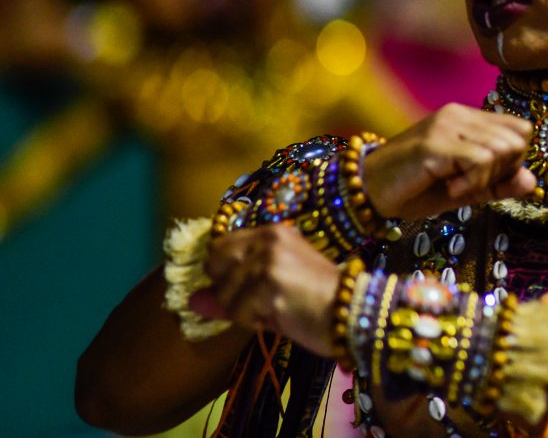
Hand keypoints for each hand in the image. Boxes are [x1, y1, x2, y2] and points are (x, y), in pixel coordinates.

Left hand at [191, 225, 339, 355]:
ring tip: (277, 308)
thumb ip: (229, 294)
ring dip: (244, 311)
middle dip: (230, 292)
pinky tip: (280, 315)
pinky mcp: (268, 281)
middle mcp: (268, 238)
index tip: (251, 290)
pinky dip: (253, 321)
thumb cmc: (316, 303)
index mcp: (272, 231)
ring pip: (224, 293)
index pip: (219, 248)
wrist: (351, 312)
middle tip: (264, 300)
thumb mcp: (268, 293)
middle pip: (215, 267)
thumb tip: (190, 300)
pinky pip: (236, 311)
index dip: (226, 276)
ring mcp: (267, 258)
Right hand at [362, 103, 535, 219]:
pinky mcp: (435, 144)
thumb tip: (532, 181)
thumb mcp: (465, 188)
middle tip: (472, 184)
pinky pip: (480, 161)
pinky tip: (451, 189)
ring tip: (457, 186)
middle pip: (517, 139)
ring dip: (485, 179)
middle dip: (504, 170)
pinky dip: (472, 182)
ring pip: (502, 149)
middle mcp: (457, 114)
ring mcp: (445, 126)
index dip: (514, 159)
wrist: (368, 191)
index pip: (520, 129)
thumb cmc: (415, 188)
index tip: (488, 178)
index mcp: (466, 117)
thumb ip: (498, 183)